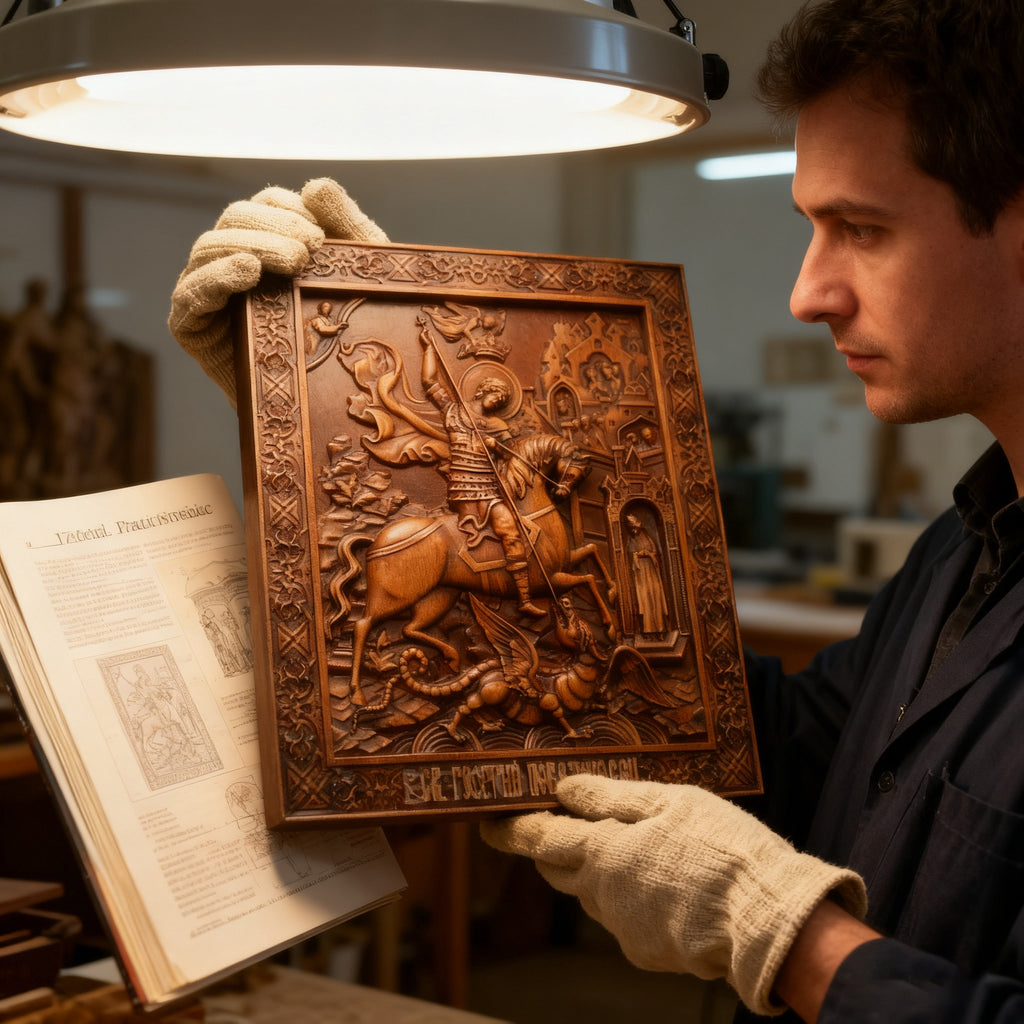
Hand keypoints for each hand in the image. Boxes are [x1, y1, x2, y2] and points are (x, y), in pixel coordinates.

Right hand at [168, 178, 387, 405]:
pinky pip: (189, 295)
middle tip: (310, 249)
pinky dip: (214, 278)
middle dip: (271, 226)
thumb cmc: (348, 339)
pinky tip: (246, 272)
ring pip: (209, 248)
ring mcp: (208, 294)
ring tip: (290, 261)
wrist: (329, 408)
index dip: (287, 208)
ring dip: (250, 246)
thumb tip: (316, 183)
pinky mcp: (192, 328)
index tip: (319, 232)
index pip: (265, 205)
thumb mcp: (358, 280)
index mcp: (269, 244)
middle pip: (234, 219)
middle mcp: (233, 262)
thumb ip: (347, 229)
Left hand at [480, 775, 866, 1016]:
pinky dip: (629, 895)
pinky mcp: (645, 952)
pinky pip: (622, 916)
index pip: (537, 840)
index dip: (509, 831)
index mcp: (600, 853)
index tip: (487, 824)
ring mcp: (621, 928)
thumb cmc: (718, 848)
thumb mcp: (666, 803)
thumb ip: (609, 798)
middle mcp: (600, 895)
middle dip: (553, 847)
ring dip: (597, 869)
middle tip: (566, 822)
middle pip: (557, 868)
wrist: (764, 919)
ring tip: (636, 847)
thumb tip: (562, 791)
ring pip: (591, 892)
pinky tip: (664, 881)